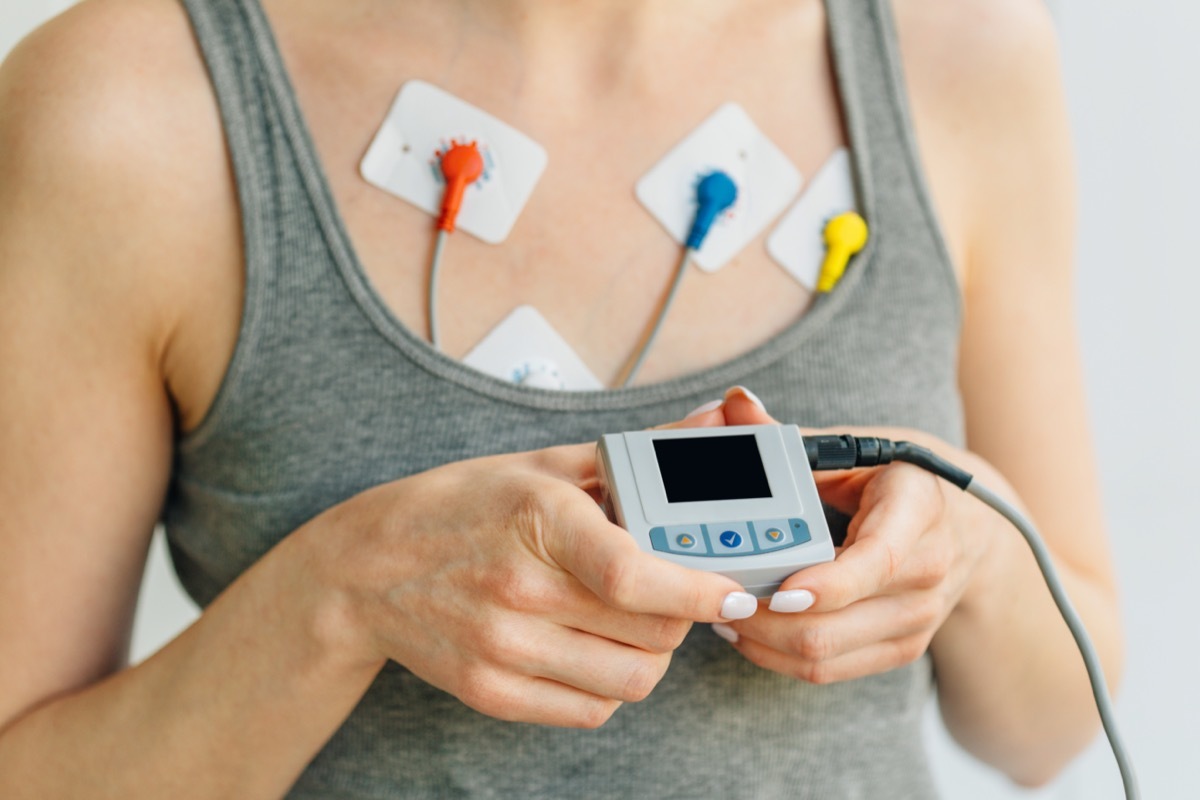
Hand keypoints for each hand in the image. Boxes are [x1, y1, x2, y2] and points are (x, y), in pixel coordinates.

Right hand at [295, 417, 757, 728]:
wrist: (363, 571)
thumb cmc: (461, 507)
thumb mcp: (540, 464)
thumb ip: (634, 453)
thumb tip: (716, 422)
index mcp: (538, 521)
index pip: (637, 576)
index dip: (700, 591)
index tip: (734, 592)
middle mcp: (519, 591)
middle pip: (652, 632)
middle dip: (682, 613)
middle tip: (673, 592)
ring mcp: (502, 649)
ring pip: (630, 680)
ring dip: (651, 653)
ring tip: (633, 622)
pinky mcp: (491, 693)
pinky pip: (590, 710)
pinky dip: (610, 685)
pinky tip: (593, 648)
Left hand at [692, 388, 1001, 684]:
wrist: (969, 528)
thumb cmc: (897, 482)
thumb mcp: (855, 451)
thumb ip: (789, 437)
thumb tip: (734, 401)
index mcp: (917, 510)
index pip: (875, 560)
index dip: (824, 583)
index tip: (777, 589)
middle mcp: (926, 572)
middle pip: (833, 623)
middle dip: (763, 616)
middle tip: (716, 594)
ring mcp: (917, 619)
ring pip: (824, 655)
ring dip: (762, 640)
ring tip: (721, 611)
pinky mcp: (901, 648)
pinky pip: (829, 671)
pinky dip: (779, 657)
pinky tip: (748, 632)